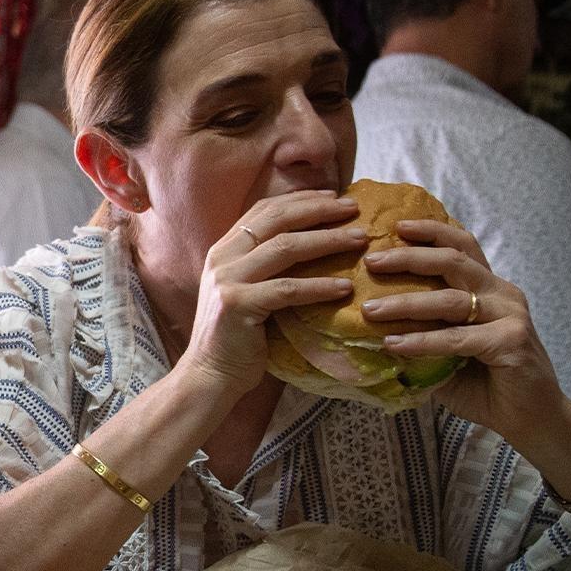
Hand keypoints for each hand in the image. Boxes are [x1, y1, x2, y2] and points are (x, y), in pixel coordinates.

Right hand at [180, 190, 363, 397]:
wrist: (209, 374)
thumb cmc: (236, 336)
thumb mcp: (247, 290)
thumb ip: (266, 266)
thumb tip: (311, 244)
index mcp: (224, 249)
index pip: (264, 209)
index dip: (300, 199)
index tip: (334, 196)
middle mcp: (222, 257)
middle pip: (277, 220)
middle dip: (319, 210)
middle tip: (354, 208)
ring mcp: (227, 279)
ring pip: (285, 248)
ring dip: (328, 241)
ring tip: (360, 241)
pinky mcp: (237, 304)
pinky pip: (287, 289)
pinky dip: (319, 286)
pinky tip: (345, 288)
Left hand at [360, 219, 565, 436]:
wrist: (530, 417)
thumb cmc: (484, 382)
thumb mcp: (446, 350)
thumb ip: (421, 330)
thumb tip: (370, 320)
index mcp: (489, 288)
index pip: (461, 246)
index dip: (431, 231)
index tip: (395, 226)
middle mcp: (502, 294)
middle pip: (453, 262)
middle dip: (409, 257)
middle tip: (371, 261)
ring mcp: (510, 315)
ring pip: (451, 299)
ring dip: (406, 303)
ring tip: (370, 309)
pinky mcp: (511, 342)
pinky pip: (458, 338)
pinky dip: (423, 341)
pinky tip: (394, 345)